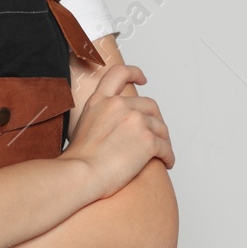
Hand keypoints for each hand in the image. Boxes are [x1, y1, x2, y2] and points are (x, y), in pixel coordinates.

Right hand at [61, 63, 173, 198]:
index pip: (120, 74)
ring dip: (164, 140)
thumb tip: (110, 129)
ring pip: (160, 127)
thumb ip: (100, 118)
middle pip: (150, 105)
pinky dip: (168, 155)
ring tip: (162, 153)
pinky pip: (166, 147)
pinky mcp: (148, 140)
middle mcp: (119, 105)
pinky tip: (166, 162)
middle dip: (156, 119)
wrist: (80, 174)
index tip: (143, 80)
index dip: (134, 73)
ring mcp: (135, 121)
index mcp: (101, 100)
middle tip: (156, 133)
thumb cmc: (77, 160)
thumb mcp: (82, 126)